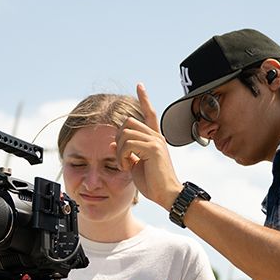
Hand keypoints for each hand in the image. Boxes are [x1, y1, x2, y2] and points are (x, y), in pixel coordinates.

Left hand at [113, 83, 183, 210]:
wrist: (166, 195)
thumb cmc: (153, 183)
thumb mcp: (135, 165)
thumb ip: (126, 152)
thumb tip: (112, 143)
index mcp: (153, 139)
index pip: (149, 113)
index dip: (144, 99)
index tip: (139, 85)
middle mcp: (156, 136)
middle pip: (127, 122)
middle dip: (118, 139)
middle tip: (122, 158)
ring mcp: (155, 141)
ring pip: (125, 133)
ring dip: (119, 152)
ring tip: (125, 165)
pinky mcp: (153, 148)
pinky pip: (128, 145)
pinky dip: (123, 157)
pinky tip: (128, 167)